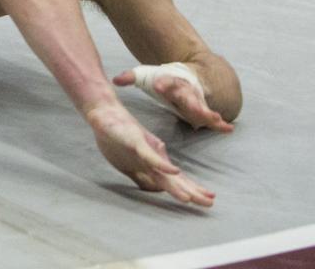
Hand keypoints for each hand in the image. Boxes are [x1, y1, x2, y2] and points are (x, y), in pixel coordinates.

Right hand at [86, 101, 215, 206]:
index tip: (206, 199)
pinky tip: (173, 171)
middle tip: (210, 202)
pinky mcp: (136, 142)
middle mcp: (154, 156)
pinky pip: (150, 156)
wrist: (104, 112)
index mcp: (153, 161)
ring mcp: (145, 150)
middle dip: (192, 192)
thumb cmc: (115, 135)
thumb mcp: (127, 163)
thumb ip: (141, 176)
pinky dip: (161, 164)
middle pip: (175, 179)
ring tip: (192, 197)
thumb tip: (154, 190)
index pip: (174, 180)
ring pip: (164, 172)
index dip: (190, 190)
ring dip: (178, 185)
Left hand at [114, 68, 234, 132]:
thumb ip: (131, 78)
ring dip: (209, 114)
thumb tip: (116, 80)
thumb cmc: (163, 80)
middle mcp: (185, 91)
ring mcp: (197, 100)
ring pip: (203, 107)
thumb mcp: (146, 77)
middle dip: (190, 102)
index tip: (159, 85)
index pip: (166, 82)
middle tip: (194, 108)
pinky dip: (220, 123)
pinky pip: (212, 118)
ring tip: (217, 119)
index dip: (163, 83)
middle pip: (188, 96)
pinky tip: (228, 129)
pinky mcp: (203, 110)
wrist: (188, 76)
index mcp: (170, 82)